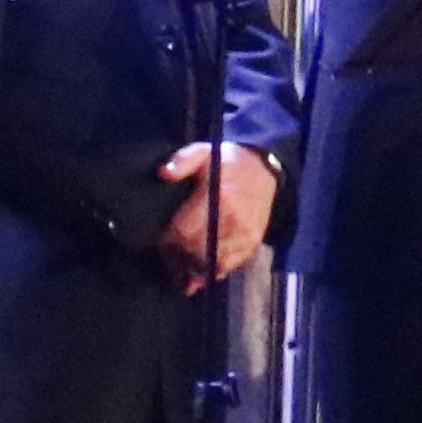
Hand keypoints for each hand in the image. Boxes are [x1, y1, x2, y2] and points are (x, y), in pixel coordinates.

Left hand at [158, 139, 279, 290]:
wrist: (263, 169)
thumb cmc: (227, 162)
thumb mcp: (203, 152)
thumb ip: (182, 161)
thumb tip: (163, 173)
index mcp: (219, 198)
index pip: (184, 230)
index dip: (166, 241)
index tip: (157, 242)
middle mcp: (234, 219)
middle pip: (196, 250)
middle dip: (177, 257)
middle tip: (165, 257)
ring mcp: (245, 233)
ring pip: (212, 262)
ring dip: (193, 268)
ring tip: (180, 268)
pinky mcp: (252, 242)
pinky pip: (229, 265)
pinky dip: (213, 270)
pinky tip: (200, 269)